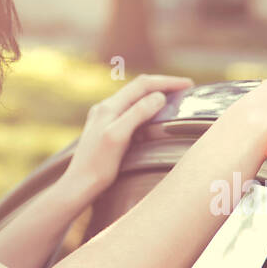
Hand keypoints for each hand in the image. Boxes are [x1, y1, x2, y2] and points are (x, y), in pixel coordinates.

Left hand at [64, 73, 195, 194]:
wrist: (77, 186)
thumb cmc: (97, 166)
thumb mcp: (118, 137)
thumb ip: (137, 114)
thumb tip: (158, 96)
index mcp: (109, 107)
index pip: (142, 84)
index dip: (166, 82)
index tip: (188, 84)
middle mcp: (105, 108)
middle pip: (138, 88)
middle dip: (162, 85)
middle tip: (185, 89)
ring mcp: (103, 118)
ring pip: (133, 98)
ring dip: (154, 95)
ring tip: (173, 98)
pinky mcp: (104, 129)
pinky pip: (128, 110)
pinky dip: (145, 108)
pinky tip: (151, 117)